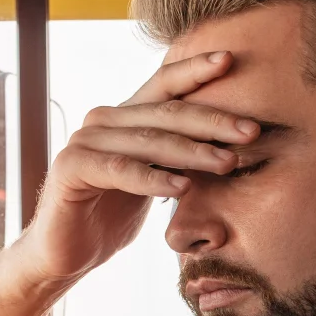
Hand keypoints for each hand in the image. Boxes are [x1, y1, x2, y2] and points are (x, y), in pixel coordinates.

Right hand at [24, 50, 260, 282]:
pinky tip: (183, 186)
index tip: (231, 61)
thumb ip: (178, 157)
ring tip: (227, 163)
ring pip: (148, 140)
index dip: (195, 70)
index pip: (164, 86)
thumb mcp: (155, 181)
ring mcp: (84, 142)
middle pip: (165, 113)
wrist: (66, 255)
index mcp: (124, 118)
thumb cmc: (112, 218)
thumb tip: (231, 144)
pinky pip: (120, 170)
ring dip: (192, 152)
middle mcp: (103, 121)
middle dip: (211, 121)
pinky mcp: (71, 168)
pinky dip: (153, 178)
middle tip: (250, 131)